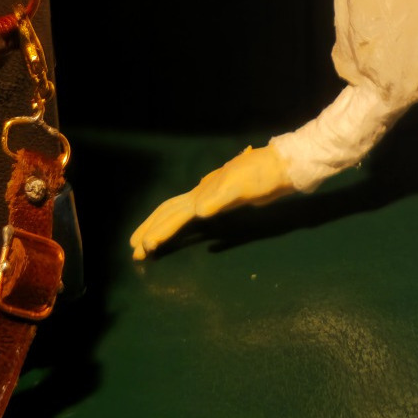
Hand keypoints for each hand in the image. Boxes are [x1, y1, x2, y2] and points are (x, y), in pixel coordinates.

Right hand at [130, 144, 292, 259]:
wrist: (283, 166)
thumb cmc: (264, 175)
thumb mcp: (243, 186)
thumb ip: (220, 198)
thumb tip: (198, 212)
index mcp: (203, 192)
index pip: (174, 215)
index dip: (158, 231)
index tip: (144, 249)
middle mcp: (202, 193)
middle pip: (169, 211)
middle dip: (150, 230)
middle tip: (134, 251)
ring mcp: (210, 196)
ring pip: (177, 211)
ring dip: (160, 227)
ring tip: (148, 243)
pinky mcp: (221, 201)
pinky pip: (191, 215)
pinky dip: (179, 224)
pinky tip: (181, 231)